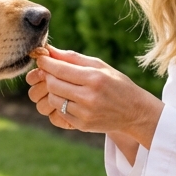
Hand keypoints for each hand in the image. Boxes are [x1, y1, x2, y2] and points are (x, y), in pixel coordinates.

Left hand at [25, 46, 163, 156]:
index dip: (45, 63)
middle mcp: (89, 97)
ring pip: (53, 99)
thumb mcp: (100, 66)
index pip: (59, 69)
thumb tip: (49, 50)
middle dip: (48, 76)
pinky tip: (69, 99)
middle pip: (52, 84)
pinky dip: (60, 104)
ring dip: (52, 91)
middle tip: (51, 72)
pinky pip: (59, 112)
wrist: (134, 112)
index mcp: (94, 78)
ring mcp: (84, 113)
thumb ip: (73, 58)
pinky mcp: (82, 125)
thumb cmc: (116, 84)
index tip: (41, 58)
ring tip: (62, 86)